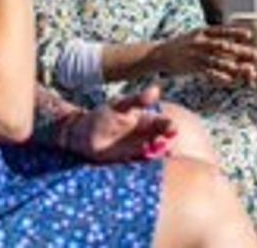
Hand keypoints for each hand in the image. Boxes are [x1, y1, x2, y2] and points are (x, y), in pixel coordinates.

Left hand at [62, 86, 177, 162]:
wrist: (83, 133)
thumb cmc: (103, 115)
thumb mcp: (120, 105)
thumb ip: (138, 100)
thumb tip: (156, 90)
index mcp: (146, 120)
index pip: (164, 124)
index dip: (170, 127)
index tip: (173, 130)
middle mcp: (146, 135)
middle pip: (164, 140)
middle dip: (170, 145)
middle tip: (170, 148)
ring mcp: (139, 149)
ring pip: (157, 153)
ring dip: (161, 156)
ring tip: (162, 157)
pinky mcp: (131, 161)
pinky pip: (145, 164)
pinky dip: (150, 165)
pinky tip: (150, 164)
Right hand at [153, 26, 256, 85]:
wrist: (160, 54)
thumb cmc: (181, 45)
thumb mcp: (194, 35)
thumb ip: (210, 37)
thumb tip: (230, 38)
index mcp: (201, 32)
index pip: (221, 30)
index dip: (235, 32)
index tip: (249, 34)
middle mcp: (199, 42)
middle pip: (223, 46)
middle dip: (240, 51)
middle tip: (256, 54)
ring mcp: (195, 54)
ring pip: (218, 60)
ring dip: (234, 66)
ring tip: (247, 70)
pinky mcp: (192, 67)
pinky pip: (209, 72)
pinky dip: (220, 76)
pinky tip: (231, 80)